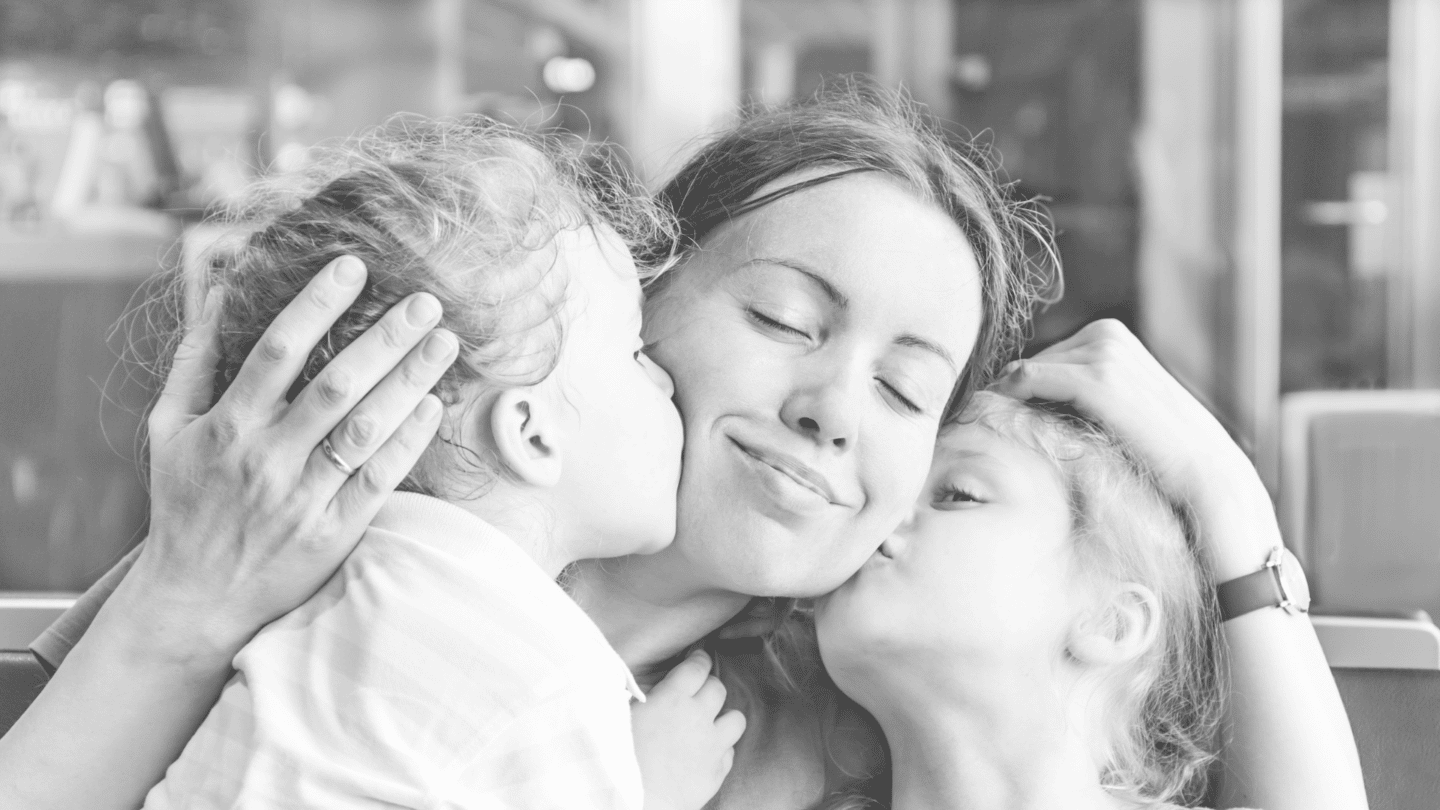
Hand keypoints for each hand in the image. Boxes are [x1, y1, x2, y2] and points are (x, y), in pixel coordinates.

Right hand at [129, 256, 458, 665]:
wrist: (194, 601)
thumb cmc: (184, 503)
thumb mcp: (170, 430)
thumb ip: (193, 362)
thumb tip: (215, 294)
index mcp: (228, 426)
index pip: (277, 350)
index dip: (316, 305)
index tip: (353, 268)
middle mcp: (267, 458)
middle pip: (335, 385)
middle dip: (384, 338)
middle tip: (425, 300)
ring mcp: (303, 497)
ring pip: (364, 429)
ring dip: (408, 382)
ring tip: (444, 342)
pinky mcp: (334, 531)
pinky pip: (378, 478)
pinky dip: (407, 440)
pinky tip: (434, 405)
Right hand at [631, 650, 746, 809]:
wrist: (636, 801)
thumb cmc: (618, 758)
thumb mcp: (619, 716)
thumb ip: (636, 698)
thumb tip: (638, 687)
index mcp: (672, 697)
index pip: (698, 666)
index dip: (699, 660)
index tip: (697, 661)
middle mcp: (698, 716)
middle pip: (718, 688)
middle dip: (709, 687)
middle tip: (697, 694)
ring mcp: (712, 745)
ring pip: (736, 719)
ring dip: (724, 718)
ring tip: (709, 724)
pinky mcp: (717, 772)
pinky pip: (730, 752)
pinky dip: (721, 750)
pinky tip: (705, 754)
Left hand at [992, 319, 1276, 577]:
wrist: (1209, 477)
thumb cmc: (1163, 455)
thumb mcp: (1123, 412)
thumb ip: (1086, 396)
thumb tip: (1025, 398)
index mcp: (1112, 336)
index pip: (1043, 357)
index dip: (1019, 388)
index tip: (997, 416)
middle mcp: (1107, 334)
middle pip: (1030, 362)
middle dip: (1011, 394)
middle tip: (986, 425)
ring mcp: (1104, 352)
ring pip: (1025, 370)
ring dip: (1006, 400)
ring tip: (992, 431)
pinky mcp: (1099, 379)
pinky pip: (1031, 378)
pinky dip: (1008, 397)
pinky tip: (999, 422)